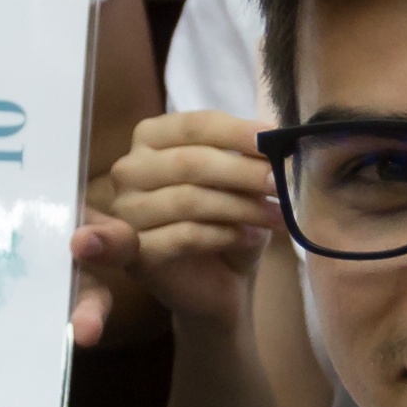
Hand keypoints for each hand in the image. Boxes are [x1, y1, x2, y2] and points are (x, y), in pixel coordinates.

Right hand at [76, 110, 277, 347]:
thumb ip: (250, 158)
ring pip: (189, 200)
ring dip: (241, 207)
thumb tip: (274, 141)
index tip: (274, 138)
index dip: (236, 132)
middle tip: (280, 182)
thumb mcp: (244, 182)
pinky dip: (226, 235)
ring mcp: (126, 213)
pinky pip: (185, 237)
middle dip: (243, 172)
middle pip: (190, 162)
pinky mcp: (136, 254)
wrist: (221, 280)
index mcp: (152, 138)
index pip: (194, 125)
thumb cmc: (229, 219)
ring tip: (277, 215)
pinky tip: (252, 237)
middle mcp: (130, 170)